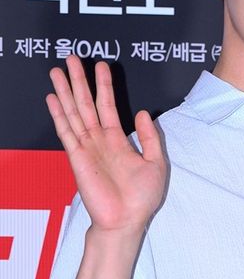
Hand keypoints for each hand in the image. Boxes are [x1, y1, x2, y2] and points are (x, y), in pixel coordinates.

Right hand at [46, 55, 166, 232]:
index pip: (108, 106)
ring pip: (73, 112)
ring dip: (65, 91)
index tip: (101, 65)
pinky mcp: (77, 157)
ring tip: (57, 70)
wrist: (127, 221)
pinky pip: (66, 131)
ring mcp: (86, 147)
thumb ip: (148, 137)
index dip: (104, 85)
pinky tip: (52, 98)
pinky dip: (59, 114)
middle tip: (72, 57)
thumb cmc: (141, 198)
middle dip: (79, 80)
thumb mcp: (156, 163)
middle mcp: (99, 140)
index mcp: (117, 140)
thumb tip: (144, 112)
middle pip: (86, 103)